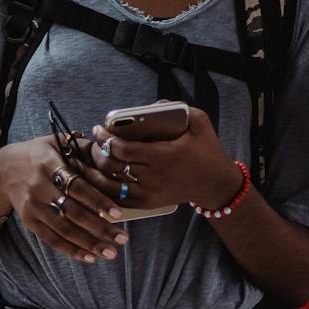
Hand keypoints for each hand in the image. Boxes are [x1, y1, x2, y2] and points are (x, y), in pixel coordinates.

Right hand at [0, 137, 128, 263]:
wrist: (4, 170)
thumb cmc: (39, 154)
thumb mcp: (57, 142)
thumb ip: (83, 148)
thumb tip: (112, 155)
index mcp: (50, 165)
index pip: (78, 187)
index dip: (98, 201)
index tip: (117, 213)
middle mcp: (40, 188)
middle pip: (73, 212)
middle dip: (99, 228)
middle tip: (122, 238)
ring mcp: (33, 207)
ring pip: (63, 229)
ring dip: (89, 243)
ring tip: (110, 252)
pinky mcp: (29, 221)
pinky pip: (51, 239)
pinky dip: (71, 249)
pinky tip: (90, 257)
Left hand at [89, 108, 242, 212]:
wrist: (217, 184)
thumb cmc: (207, 151)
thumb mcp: (200, 123)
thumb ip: (180, 108)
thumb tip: (155, 104)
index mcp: (163, 155)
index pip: (122, 149)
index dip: (105, 138)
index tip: (98, 128)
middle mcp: (153, 177)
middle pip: (112, 166)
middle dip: (96, 152)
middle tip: (92, 142)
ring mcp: (150, 193)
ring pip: (111, 186)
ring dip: (96, 173)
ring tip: (91, 160)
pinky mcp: (149, 203)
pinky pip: (119, 200)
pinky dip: (106, 191)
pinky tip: (99, 179)